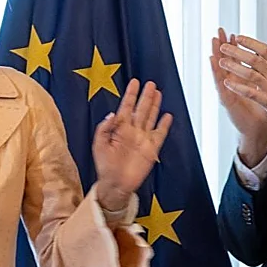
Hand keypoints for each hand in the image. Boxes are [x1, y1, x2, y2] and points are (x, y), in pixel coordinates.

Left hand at [92, 79, 172, 210]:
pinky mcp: (151, 149)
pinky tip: (167, 116)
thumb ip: (104, 129)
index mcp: (119, 129)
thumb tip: (112, 114)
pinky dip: (164, 125)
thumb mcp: (98, 145)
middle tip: (150, 83)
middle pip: (141, 109)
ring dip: (154, 105)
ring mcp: (143, 139)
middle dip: (145, 96)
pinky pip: (160, 134)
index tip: (134, 82)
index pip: (126, 107)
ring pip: (150, 118)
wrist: (116, 184)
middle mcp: (132, 131)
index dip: (131, 94)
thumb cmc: (105, 166)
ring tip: (158, 93)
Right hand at [211, 28, 266, 163]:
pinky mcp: (227, 99)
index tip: (233, 34)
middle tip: (219, 32)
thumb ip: (263, 74)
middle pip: (226, 61)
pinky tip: (214, 62)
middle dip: (223, 46)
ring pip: (220, 69)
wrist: (258, 129)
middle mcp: (233, 84)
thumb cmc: (261, 110)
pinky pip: (221, 83)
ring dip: (216, 54)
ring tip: (214, 42)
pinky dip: (217, 71)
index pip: (237, 60)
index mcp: (243, 80)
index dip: (235, 47)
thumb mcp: (264, 88)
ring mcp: (228, 91)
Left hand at [216, 26, 266, 125]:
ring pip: (250, 75)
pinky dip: (238, 87)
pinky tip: (227, 82)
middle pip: (254, 60)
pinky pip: (250, 93)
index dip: (250, 43)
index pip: (265, 50)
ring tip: (222, 62)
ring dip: (234, 67)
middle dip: (237, 52)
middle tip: (223, 47)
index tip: (238, 38)